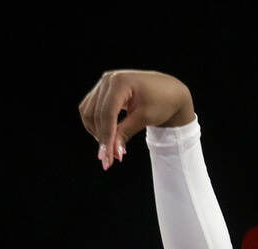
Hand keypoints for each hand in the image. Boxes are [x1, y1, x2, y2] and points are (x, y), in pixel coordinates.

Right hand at [78, 70, 194, 169]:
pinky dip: (96, 124)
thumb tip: (113, 152)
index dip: (105, 137)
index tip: (106, 157)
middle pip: (95, 114)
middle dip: (102, 138)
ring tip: (111, 149)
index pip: (106, 114)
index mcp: (120, 82)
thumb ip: (126, 132)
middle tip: (110, 159)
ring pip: (88, 112)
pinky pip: (90, 109)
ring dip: (97, 132)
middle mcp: (108, 79)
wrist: (168, 91)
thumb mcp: (145, 117)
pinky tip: (107, 137)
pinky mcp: (102, 90)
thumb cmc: (162, 102)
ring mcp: (103, 84)